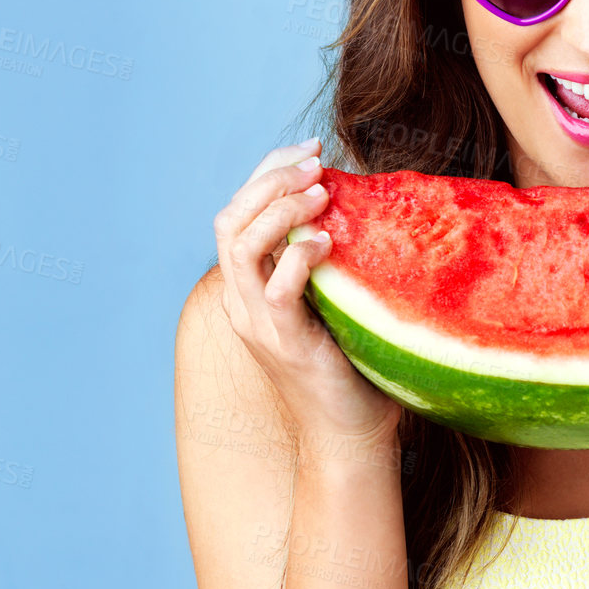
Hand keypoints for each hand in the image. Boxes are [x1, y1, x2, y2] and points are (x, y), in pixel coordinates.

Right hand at [213, 139, 402, 448]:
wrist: (351, 437)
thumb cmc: (352, 369)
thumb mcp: (334, 303)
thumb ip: (329, 263)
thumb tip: (360, 207)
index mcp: (249, 290)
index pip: (237, 214)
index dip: (266, 173)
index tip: (310, 150)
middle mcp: (243, 304)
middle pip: (229, 220)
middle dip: (269, 179)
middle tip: (315, 162)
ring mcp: (259, 325)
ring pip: (241, 246)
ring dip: (280, 207)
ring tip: (322, 191)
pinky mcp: (285, 344)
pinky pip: (277, 290)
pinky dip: (296, 255)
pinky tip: (326, 241)